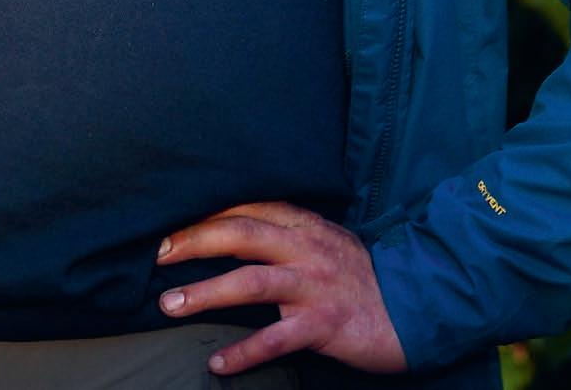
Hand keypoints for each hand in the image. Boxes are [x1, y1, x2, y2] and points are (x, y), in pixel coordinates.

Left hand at [156, 200, 407, 376]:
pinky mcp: (325, 325)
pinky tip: (217, 363)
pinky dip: (244, 352)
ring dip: (205, 293)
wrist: (413, 307)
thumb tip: (232, 228)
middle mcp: (305, 248)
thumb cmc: (358, 274)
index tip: (168, 224)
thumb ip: (285, 231)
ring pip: (250, 282)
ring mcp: (314, 286)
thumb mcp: (323, 239)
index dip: (205, 213)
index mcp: (303, 223)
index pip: (246, 207)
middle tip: (157, 253)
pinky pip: (276, 339)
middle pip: (240, 233)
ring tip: (169, 305)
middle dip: (194, 240)